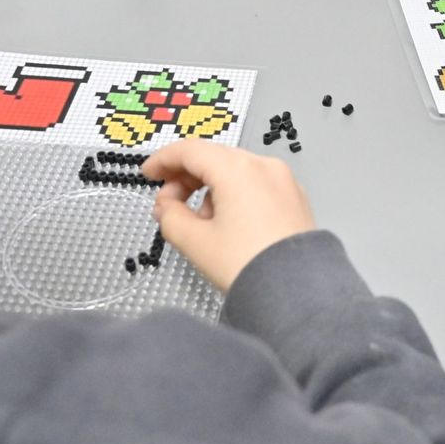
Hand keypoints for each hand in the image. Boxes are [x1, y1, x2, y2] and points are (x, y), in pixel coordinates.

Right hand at [143, 141, 316, 291]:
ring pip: (235, 172)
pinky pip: (256, 185)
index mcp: (238, 169)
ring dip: (210, 190)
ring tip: (200, 225)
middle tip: (167, 205)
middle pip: (214, 158)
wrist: (296, 292)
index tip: (148, 173)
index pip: (190, 150)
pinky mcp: (294, 198)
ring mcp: (283, 180)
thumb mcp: (195, 242)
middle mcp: (264, 166)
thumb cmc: (247, 265)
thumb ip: (170, 217)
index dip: (163, 160)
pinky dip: (235, 196)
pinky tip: (227, 225)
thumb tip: (166, 207)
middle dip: (185, 179)